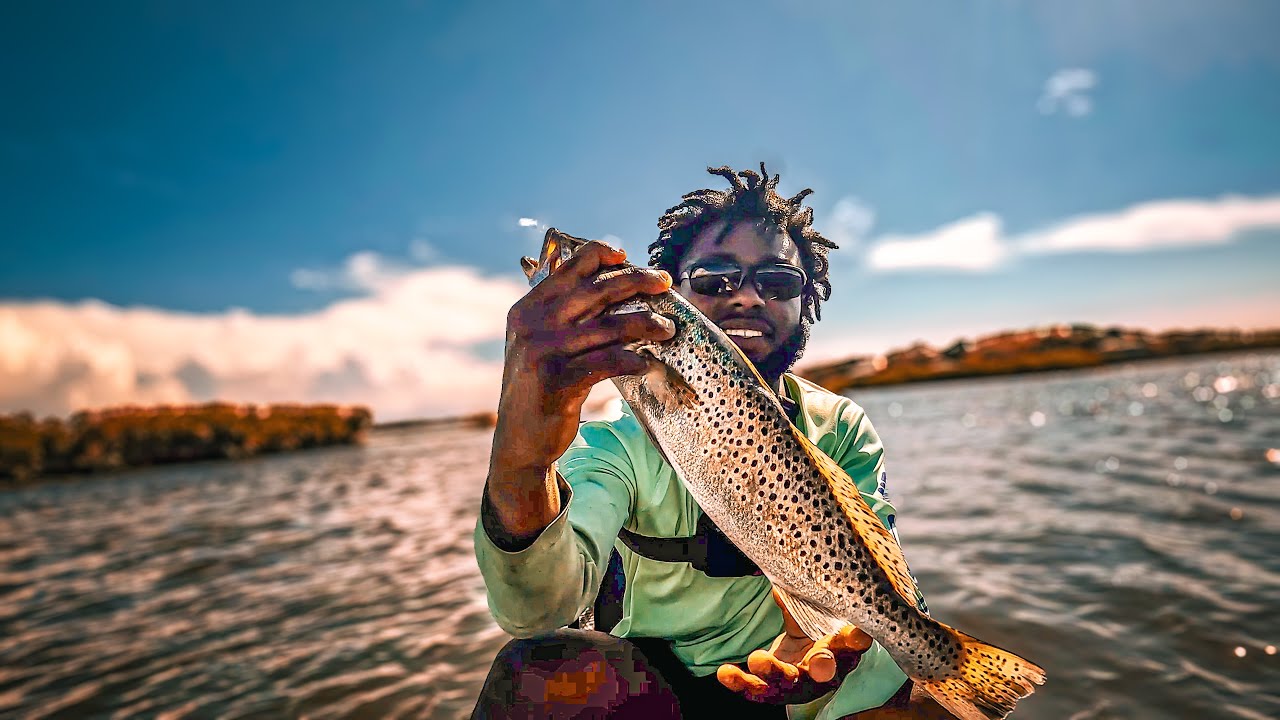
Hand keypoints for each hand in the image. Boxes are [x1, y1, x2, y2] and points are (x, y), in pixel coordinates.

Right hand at [486, 232, 674, 541]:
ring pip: (610, 327)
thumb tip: (608, 281)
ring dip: (646, 324)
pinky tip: (647, 362)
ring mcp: (544, 353)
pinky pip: (609, 362)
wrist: (519, 441)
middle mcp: (532, 326)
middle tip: (665, 282)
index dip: (599, 254)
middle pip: (596, 291)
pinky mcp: (559, 382)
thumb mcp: (539, 344)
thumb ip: (563, 315)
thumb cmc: (540, 388)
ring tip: (668, 329)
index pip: (568, 268)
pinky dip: (634, 360)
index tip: (627, 257)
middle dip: (637, 281)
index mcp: (527, 309)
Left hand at [716, 588, 872, 704]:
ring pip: (786, 683)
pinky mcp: (770, 689)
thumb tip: (786, 578)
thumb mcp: (817, 614)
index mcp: (840, 652)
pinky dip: (739, 682)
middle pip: (825, 672)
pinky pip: (754, 688)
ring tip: (758, 659)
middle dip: (823, 666)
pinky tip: (725, 673)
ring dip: (773, 672)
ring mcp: (795, 684)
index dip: (855, 642)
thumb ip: (806, 600)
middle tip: (821, 661)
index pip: (851, 647)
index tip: (859, 635)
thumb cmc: (816, 633)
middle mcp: (822, 674)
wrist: (803, 661)